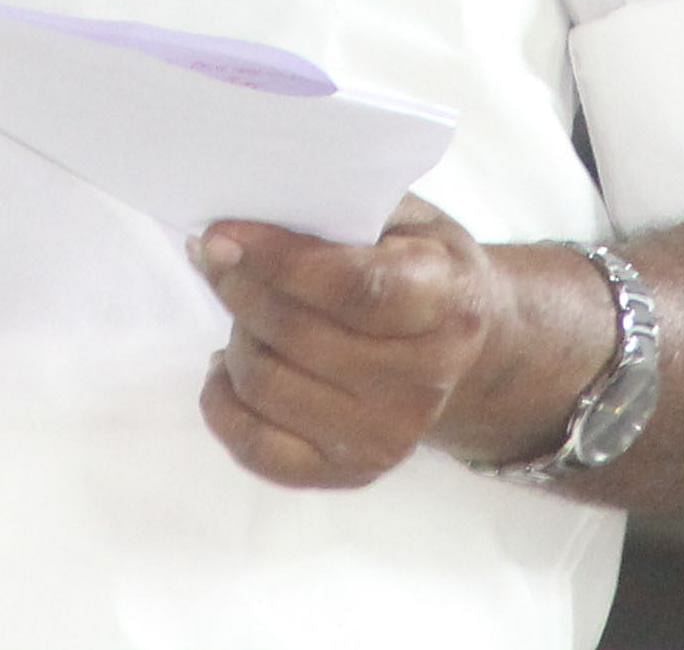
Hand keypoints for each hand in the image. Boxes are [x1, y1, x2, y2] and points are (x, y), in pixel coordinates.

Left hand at [196, 196, 579, 489]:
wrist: (463, 347)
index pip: (354, 289)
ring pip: (266, 386)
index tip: (221, 233)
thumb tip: (239, 227)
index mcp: (447, 305)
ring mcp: (389, 437)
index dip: (278, 259)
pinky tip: (227, 368)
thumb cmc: (422, 267)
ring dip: (236, 337)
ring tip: (245, 311)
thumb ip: (339, 210)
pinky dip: (222, 404)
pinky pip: (257, 449)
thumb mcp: (403, 219)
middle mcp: (425, 382)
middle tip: (221, 257)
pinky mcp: (351, 473)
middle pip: (298, 336)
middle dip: (239, 287)